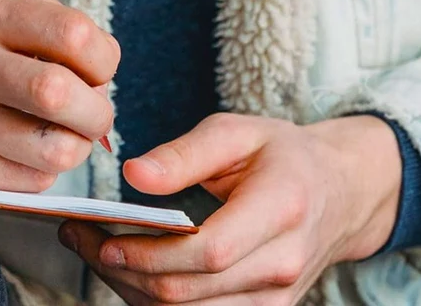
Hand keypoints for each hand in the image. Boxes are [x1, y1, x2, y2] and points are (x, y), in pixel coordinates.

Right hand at [0, 0, 119, 191]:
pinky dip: (45, 169)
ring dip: (78, 146)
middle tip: (94, 110)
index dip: (104, 57)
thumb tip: (104, 58)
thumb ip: (41, 24)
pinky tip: (25, 150)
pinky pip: (31, 182)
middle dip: (99, 109)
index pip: (72, 34)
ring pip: (55, 150)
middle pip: (63, 95)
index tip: (99, 68)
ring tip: (64, 132)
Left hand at [59, 113, 401, 304]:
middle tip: (79, 239)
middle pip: (192, 290)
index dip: (151, 253)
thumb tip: (134, 174)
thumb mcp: (237, 132)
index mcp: (280, 208)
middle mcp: (282, 263)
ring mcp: (278, 298)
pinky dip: (158, 299)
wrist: (341, 191)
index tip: (104, 237)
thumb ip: (185, 153)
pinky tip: (130, 270)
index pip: (210, 251)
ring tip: (93, 251)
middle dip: (125, 272)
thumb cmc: (282, 153)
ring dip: (133, 289)